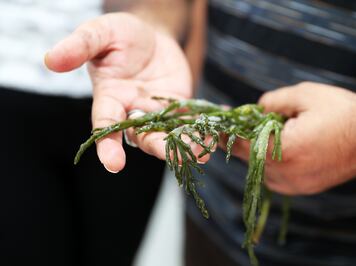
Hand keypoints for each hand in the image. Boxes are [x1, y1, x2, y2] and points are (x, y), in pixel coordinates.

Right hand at [45, 13, 191, 172]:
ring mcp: (158, 112)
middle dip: (159, 149)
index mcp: (110, 100)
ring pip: (169, 134)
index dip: (107, 145)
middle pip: (143, 137)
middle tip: (177, 158)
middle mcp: (133, 112)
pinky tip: (214, 136)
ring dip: (185, 144)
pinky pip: (189, 121)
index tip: (113, 164)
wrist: (150, 34)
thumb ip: (79, 47)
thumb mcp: (99, 34)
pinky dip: (201, 129)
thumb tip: (50, 60)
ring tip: (204, 151)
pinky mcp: (178, 107)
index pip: (106, 126)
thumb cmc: (120, 36)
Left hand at [231, 82, 355, 194]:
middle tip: (246, 119)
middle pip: (247, 156)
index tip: (217, 120)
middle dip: (244, 136)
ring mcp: (292, 185)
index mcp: (282, 151)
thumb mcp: (305, 95)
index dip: (226, 130)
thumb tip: (253, 109)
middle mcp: (284, 174)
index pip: (239, 143)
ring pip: (259, 166)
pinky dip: (271, 159)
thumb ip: (271, 101)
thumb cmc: (344, 113)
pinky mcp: (300, 189)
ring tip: (276, 129)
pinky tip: (285, 144)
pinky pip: (274, 174)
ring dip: (259, 148)